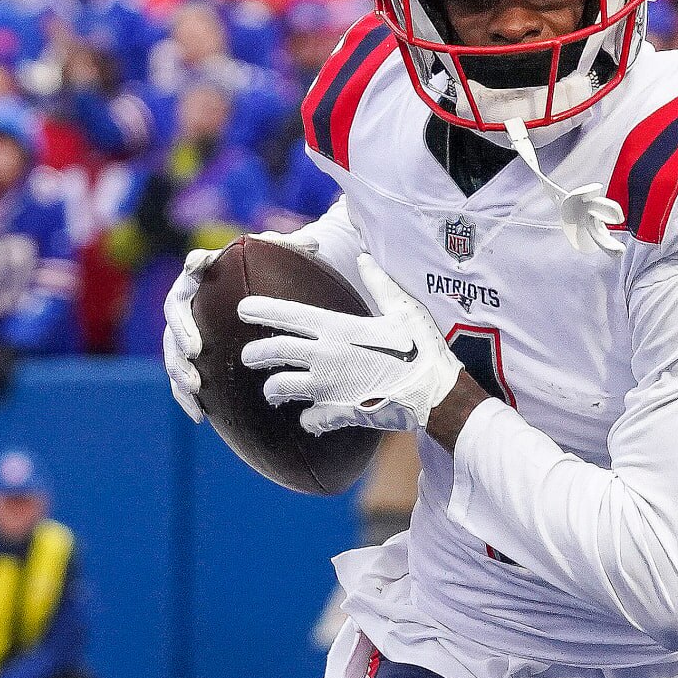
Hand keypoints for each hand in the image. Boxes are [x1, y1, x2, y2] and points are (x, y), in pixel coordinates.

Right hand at [163, 229, 319, 422]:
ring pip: (172, 349)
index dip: (194, 264)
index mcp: (208, 275)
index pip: (196, 265)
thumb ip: (295, 251)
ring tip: (195, 386)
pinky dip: (186, 397)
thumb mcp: (285, 263)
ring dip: (179, 369)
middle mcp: (190, 300)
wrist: (263, 304)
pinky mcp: (190, 359)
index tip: (197, 265)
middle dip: (181, 330)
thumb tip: (316, 244)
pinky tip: (199, 416)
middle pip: (175, 311)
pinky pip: (181, 379)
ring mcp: (186, 330)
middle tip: (194, 349)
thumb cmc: (272, 278)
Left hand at [241, 254, 461, 434]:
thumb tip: (364, 258)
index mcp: (339, 329)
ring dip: (273, 390)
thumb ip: (379, 284)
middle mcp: (327, 356)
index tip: (242, 308)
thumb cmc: (422, 349)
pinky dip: (307, 419)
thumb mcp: (405, 310)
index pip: (290, 316)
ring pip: (281, 388)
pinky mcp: (338, 413)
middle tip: (248, 356)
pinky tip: (310, 418)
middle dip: (254, 354)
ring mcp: (329, 387)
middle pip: (274, 353)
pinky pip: (308, 419)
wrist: (434, 395)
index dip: (262, 310)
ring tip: (273, 392)